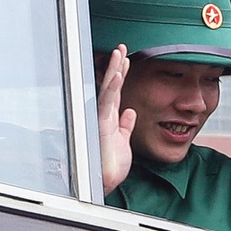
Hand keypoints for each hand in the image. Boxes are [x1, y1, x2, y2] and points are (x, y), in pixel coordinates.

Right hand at [97, 46, 137, 193]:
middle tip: (121, 48)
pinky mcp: (101, 125)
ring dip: (114, 70)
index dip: (120, 76)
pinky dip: (112, 87)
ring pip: (108, 89)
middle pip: (110, 86)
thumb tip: (130, 113)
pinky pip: (107, 102)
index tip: (126, 60)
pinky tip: (118, 74)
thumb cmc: (110, 167)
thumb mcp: (123, 143)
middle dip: (116, 66)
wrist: (103, 183)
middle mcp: (103, 117)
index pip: (115, 93)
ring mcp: (101, 119)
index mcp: (109, 120)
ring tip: (119, 53)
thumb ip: (126, 127)